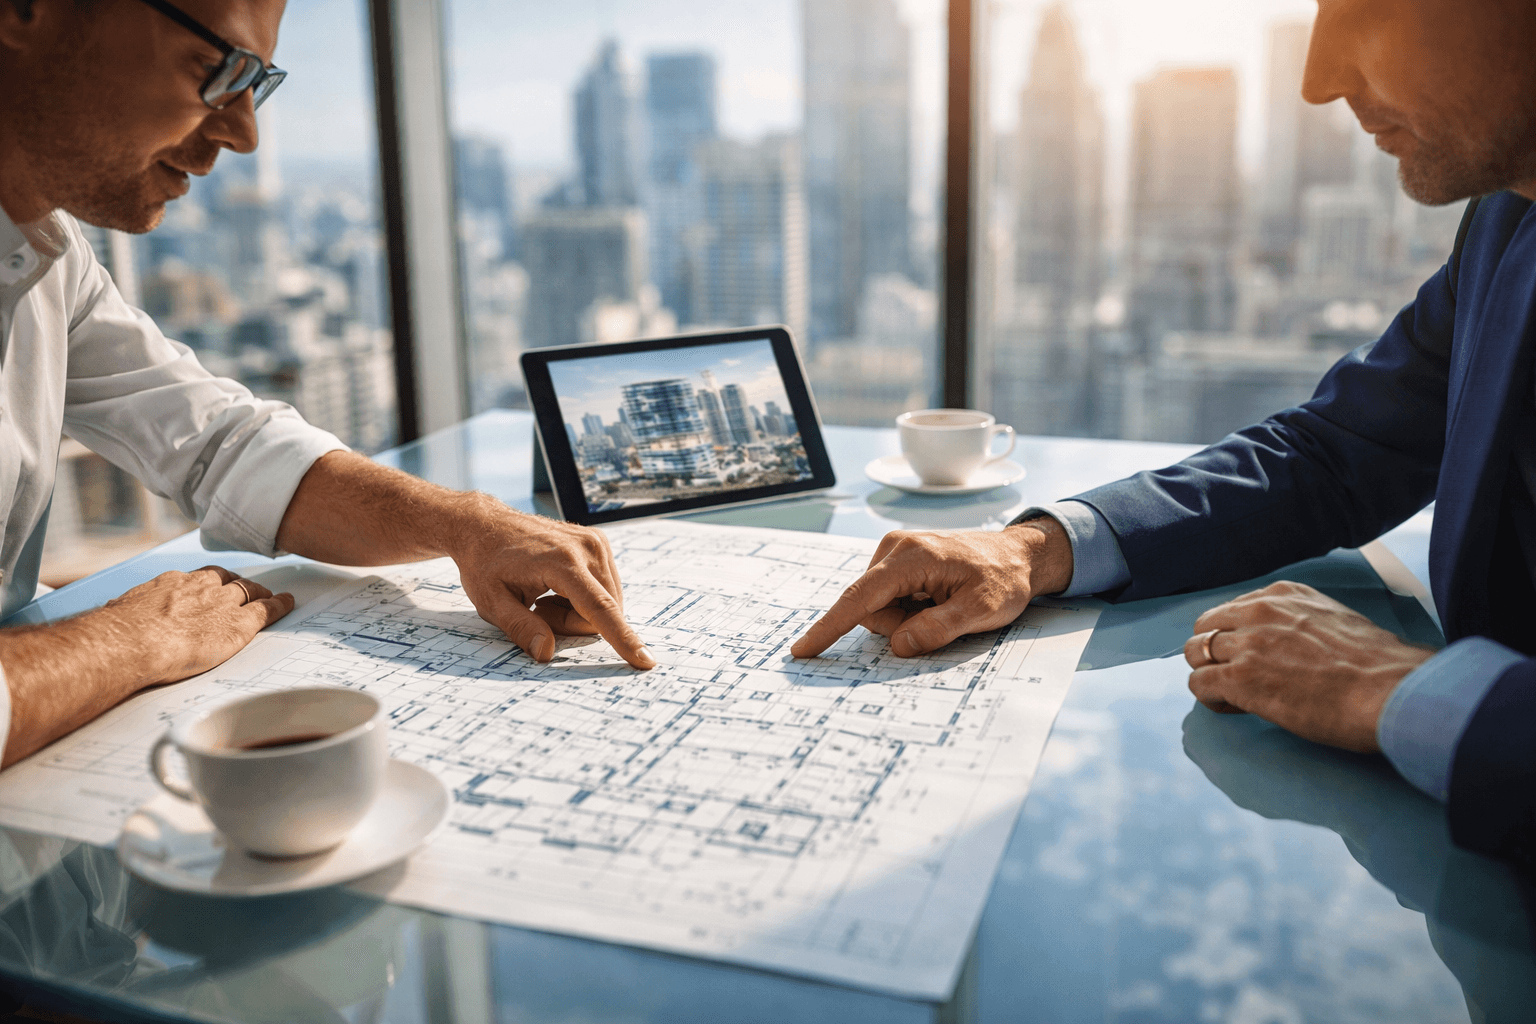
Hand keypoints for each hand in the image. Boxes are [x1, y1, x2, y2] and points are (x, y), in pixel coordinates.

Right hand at [102, 566, 294, 684]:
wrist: (133, 641)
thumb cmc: (118, 632)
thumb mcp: (119, 612)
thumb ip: (126, 610)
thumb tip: (113, 613)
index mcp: (172, 584)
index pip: (198, 578)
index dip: (209, 582)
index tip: (213, 585)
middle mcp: (201, 587)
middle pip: (228, 580)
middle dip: (239, 584)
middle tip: (248, 588)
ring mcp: (223, 603)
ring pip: (250, 591)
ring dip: (261, 592)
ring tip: (269, 595)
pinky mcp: (239, 624)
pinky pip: (267, 609)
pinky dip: (280, 604)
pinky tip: (289, 602)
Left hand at [448, 496, 654, 668]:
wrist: (485, 526)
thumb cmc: (486, 563)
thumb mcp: (492, 602)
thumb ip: (521, 628)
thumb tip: (546, 653)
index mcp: (562, 562)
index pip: (599, 609)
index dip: (623, 639)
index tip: (645, 660)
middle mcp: (587, 548)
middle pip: (603, 612)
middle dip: (573, 624)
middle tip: (538, 609)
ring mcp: (596, 543)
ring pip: (606, 603)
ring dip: (578, 612)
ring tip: (544, 596)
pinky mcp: (598, 544)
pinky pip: (604, 589)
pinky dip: (582, 598)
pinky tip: (555, 587)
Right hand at [790, 519, 1074, 658]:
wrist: (1020, 555)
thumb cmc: (1004, 579)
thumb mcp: (981, 610)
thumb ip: (938, 629)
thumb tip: (898, 646)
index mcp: (911, 558)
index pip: (860, 599)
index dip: (829, 627)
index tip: (803, 649)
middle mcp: (894, 548)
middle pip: (870, 609)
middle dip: (898, 626)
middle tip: (941, 619)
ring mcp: (895, 551)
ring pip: (877, 606)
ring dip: (904, 618)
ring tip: (942, 606)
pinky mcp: (898, 560)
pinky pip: (887, 598)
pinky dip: (907, 608)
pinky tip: (935, 600)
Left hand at [1183, 581, 1435, 751]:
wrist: (1392, 689)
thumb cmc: (1379, 666)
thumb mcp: (1335, 621)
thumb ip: (1300, 625)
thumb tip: (1288, 647)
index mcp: (1284, 595)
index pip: (1233, 609)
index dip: (1236, 636)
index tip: (1251, 656)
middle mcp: (1260, 611)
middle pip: (1206, 626)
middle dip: (1213, 652)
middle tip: (1234, 676)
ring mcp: (1247, 644)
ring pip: (1196, 653)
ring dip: (1209, 674)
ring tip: (1234, 696)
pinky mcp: (1240, 678)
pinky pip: (1199, 683)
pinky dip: (1209, 697)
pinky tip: (1234, 708)